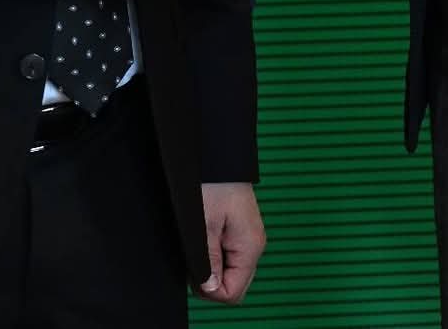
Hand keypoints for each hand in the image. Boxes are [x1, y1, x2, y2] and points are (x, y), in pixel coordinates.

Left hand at [198, 182, 264, 302]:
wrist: (216, 155)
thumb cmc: (212, 183)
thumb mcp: (204, 225)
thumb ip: (208, 260)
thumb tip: (210, 289)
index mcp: (250, 247)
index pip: (233, 293)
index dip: (210, 290)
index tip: (195, 269)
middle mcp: (253, 246)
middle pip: (233, 285)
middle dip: (210, 280)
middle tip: (194, 255)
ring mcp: (247, 238)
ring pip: (229, 272)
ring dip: (210, 266)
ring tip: (198, 241)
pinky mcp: (239, 231)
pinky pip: (227, 256)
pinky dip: (212, 254)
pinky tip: (203, 237)